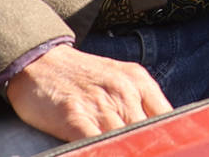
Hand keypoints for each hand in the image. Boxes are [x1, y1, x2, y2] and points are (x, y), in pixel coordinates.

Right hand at [5, 45, 170, 140]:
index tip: (165, 150)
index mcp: (140, 82)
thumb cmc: (81, 76)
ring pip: (125, 141)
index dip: (169, 141)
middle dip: (147, 149)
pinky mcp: (74, 117)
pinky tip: (100, 153)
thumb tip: (162, 133)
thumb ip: (141, 105)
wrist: (39, 60)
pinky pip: (95, 144)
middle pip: (149, 133)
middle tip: (145, 153)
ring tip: (124, 154)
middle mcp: (125, 91)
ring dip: (126, 151)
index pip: (169, 118)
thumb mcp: (120, 80)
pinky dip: (101, 151)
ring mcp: (100, 105)